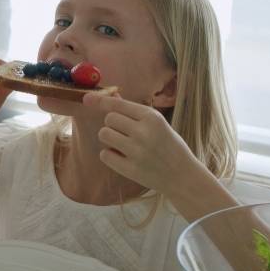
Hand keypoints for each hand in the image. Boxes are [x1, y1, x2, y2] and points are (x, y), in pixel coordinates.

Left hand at [84, 92, 203, 194]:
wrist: (182, 175)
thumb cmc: (168, 145)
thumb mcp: (156, 124)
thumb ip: (132, 111)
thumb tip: (112, 95)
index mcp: (152, 117)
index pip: (118, 105)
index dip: (100, 101)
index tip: (87, 98)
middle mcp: (144, 132)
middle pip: (109, 119)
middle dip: (112, 124)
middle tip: (125, 133)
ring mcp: (136, 152)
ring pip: (104, 134)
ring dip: (109, 138)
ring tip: (124, 145)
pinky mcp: (130, 169)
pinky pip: (104, 155)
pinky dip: (110, 155)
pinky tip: (123, 158)